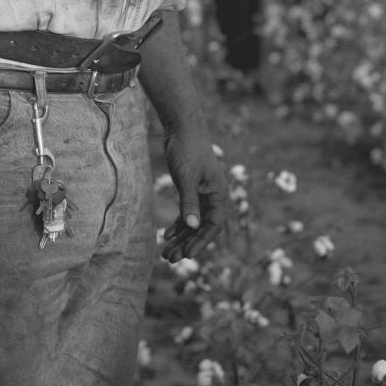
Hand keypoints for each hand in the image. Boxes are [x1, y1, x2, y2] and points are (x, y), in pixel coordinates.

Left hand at [161, 129, 226, 262]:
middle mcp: (213, 196)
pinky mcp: (191, 188)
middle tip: (170, 259)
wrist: (182, 127)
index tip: (187, 256)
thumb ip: (189, 203)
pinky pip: (187, 212)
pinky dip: (178, 224)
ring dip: (181, 238)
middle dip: (187, 244)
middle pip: (202, 227)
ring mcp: (202, 193)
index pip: (213, 226)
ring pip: (193, 222)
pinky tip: (167, 234)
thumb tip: (192, 228)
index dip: (201, 242)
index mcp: (218, 194)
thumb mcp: (186, 178)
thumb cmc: (187, 149)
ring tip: (166, 253)